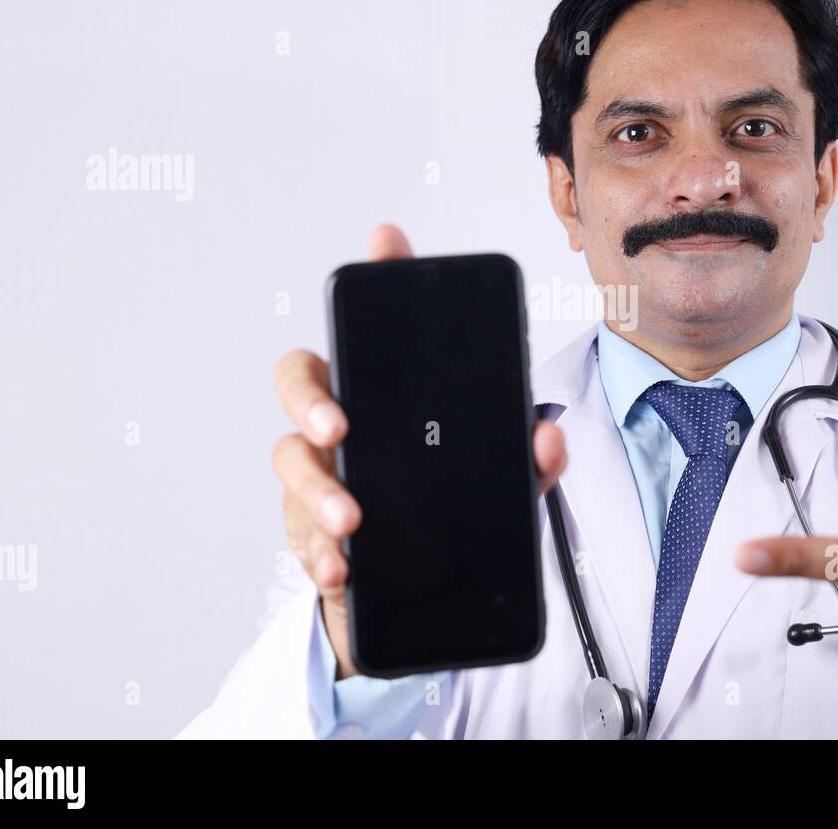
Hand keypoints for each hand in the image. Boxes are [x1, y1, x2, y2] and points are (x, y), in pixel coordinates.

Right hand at [271, 224, 568, 679]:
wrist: (421, 596)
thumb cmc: (450, 516)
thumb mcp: (501, 485)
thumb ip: (527, 461)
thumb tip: (547, 435)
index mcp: (388, 399)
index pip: (376, 326)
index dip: (379, 277)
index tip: (390, 241)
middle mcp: (342, 426)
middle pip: (300, 380)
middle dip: (310, 398)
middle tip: (338, 427)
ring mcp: (320, 477)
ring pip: (290, 462)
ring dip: (317, 491)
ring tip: (352, 522)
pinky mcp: (311, 533)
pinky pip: (300, 535)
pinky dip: (319, 554)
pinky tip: (341, 568)